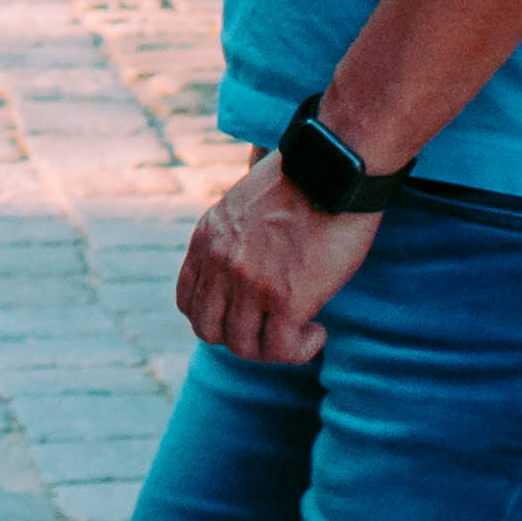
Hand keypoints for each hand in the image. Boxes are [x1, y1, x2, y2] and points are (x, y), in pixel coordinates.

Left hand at [173, 151, 380, 363]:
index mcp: (206, 240)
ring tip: (302, 333)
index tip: (246, 316)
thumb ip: (233, 235)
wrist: (333, 170)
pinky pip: (282, 349)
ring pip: (245, 347)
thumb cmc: (303, 180)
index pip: (188, 302)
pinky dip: (301, 350)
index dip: (216, 318)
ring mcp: (250, 284)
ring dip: (274, 350)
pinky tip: (316, 333)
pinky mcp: (286, 299)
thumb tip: (247, 255)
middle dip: (241, 339)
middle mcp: (220, 265)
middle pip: (210, 331)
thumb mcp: (244, 203)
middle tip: (273, 331)